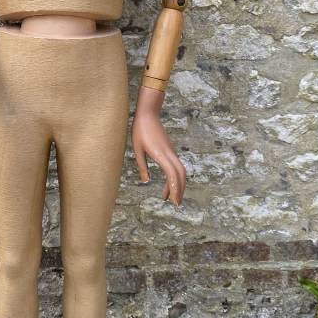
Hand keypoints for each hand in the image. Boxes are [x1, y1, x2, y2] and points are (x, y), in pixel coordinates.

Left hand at [131, 85, 185, 205]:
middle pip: (180, 174)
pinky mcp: (170, 151)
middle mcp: (169, 153)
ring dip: (177, 185)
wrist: (148, 114)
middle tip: (175, 204)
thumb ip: (141, 165)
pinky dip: (173, 178)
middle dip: (179, 189)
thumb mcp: (137, 149)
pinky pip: (175, 166)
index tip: (173, 200)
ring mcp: (171, 152)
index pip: (172, 173)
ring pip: (180, 171)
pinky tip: (166, 186)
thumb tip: (145, 181)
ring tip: (169, 198)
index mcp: (160, 153)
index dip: (174, 187)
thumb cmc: (140, 130)